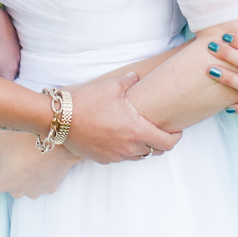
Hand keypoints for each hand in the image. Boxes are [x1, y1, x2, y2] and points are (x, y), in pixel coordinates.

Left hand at [0, 130, 79, 197]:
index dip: (1, 162)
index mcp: (0, 183)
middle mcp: (17, 193)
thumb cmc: (22, 136)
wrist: (55, 136)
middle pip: (12, 182)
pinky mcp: (52, 187)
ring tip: (34, 153)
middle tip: (21, 150)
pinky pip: (44, 180)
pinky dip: (44, 171)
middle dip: (15, 170)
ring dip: (30, 172)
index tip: (7, 150)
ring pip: (29, 183)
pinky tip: (46, 157)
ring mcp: (36, 192)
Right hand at [61, 71, 180, 163]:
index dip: (176, 137)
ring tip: (138, 132)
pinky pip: (121, 157)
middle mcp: (129, 147)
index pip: (167, 143)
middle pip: (156, 152)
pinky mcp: (103, 159)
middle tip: (158, 129)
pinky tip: (119, 136)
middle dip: (160, 142)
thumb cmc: (88, 102)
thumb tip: (135, 77)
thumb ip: (129, 81)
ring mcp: (116, 156)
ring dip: (143, 147)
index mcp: (137, 131)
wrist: (60, 120)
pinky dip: (126, 149)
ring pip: (139, 156)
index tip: (176, 129)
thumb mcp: (112, 86)